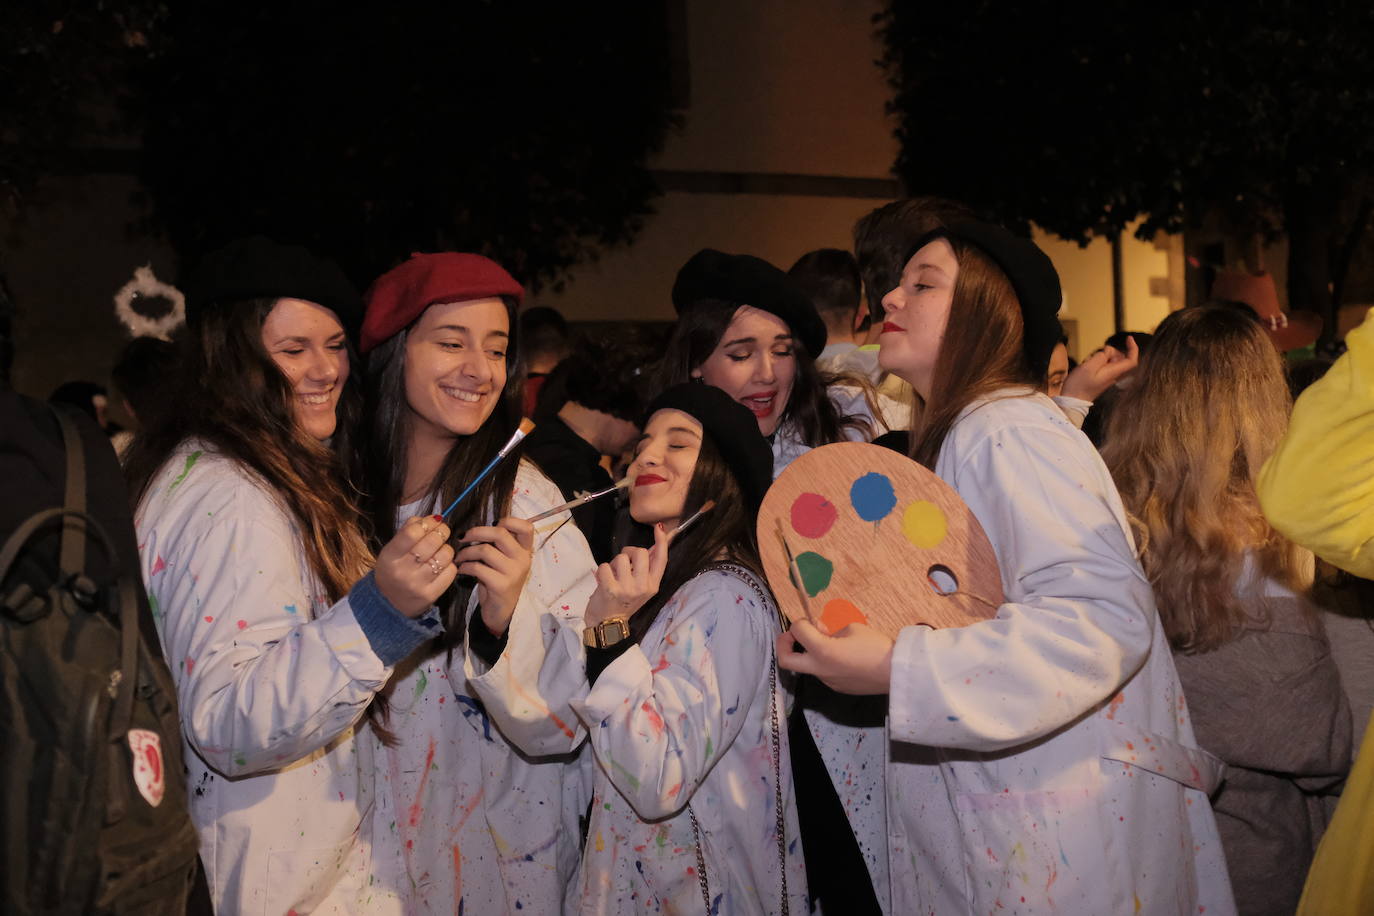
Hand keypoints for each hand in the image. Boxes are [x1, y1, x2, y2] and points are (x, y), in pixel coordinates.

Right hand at [375, 514, 456, 617]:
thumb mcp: (392, 549)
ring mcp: (417, 584)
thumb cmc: (393, 570)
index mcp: (390, 556)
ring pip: (445, 555)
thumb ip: (408, 530)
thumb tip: (433, 517)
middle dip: (442, 531)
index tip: (435, 520)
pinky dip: (450, 564)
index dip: (428, 522)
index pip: (412, 532)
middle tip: (442, 532)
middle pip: (432, 541)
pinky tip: (442, 565)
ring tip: (440, 551)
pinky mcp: (431, 594)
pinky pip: (451, 571)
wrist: (390, 603)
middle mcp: (403, 571)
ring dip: (446, 548)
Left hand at [456, 517, 534, 636]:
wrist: (502, 614)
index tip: (492, 524)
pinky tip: (460, 570)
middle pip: (500, 533)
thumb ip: (498, 546)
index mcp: (525, 551)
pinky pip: (478, 568)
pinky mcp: (501, 585)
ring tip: (459, 558)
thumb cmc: (499, 584)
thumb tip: (476, 530)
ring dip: (466, 552)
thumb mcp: (503, 562)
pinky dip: (465, 567)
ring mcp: (514, 573)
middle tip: (463, 538)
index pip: (526, 527)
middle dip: (477, 532)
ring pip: (485, 550)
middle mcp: (523, 560)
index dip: (509, 520)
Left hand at [584, 522, 669, 626]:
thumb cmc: (623, 603)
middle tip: (623, 563)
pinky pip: (605, 566)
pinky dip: (601, 571)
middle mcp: (643, 587)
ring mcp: (627, 588)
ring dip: (613, 563)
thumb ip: (647, 569)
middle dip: (629, 552)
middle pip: (640, 552)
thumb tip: (654, 546)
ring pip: (621, 557)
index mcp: (653, 585)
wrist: (607, 625)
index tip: (659, 528)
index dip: (662, 542)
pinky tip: (603, 581)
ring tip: (612, 576)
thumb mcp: (640, 588)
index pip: (661, 560)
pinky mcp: (611, 589)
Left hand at [776, 619, 894, 694]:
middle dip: (783, 644)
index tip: (811, 621)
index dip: (801, 622)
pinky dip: (824, 662)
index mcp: (821, 650)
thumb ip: (831, 630)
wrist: (897, 672)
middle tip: (793, 635)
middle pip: (785, 661)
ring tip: (829, 643)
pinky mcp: (837, 688)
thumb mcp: (852, 628)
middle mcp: (819, 669)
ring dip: (809, 653)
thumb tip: (821, 633)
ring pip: (806, 666)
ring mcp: (827, 681)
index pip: (797, 631)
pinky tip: (842, 657)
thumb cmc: (876, 646)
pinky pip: (823, 673)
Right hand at [1060, 335, 1138, 402]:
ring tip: (1088, 362)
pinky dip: (1096, 362)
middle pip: (1120, 357)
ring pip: (1110, 360)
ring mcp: (1107, 377)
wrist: (1072, 400)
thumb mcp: (1088, 366)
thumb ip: (1101, 356)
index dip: (1133, 348)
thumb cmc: (1079, 386)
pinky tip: (1087, 366)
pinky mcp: (1101, 379)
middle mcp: (1113, 375)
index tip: (1128, 338)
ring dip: (1100, 357)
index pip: (1132, 360)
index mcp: (1113, 372)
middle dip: (1109, 351)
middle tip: (1096, 355)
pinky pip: (1103, 366)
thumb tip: (1108, 351)